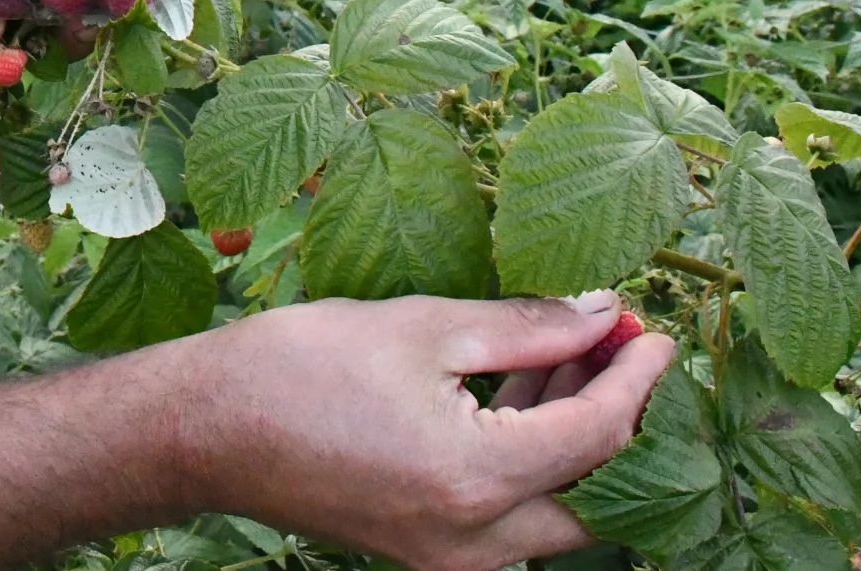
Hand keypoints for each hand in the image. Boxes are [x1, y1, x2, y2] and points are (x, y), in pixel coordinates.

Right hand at [171, 291, 673, 570]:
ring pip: (555, 509)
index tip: (654, 332)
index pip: (598, 436)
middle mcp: (475, 542)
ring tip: (579, 348)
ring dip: (577, 435)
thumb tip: (602, 313)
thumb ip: (525, 328)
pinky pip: (511, 513)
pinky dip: (532, 455)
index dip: (636, 379)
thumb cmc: (301, 368)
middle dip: (621, 419)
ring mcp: (450, 557)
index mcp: (478, 482)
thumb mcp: (423, 328)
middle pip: (595, 495)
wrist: (206, 429)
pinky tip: (531, 386)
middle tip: (624, 347)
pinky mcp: (427, 549)